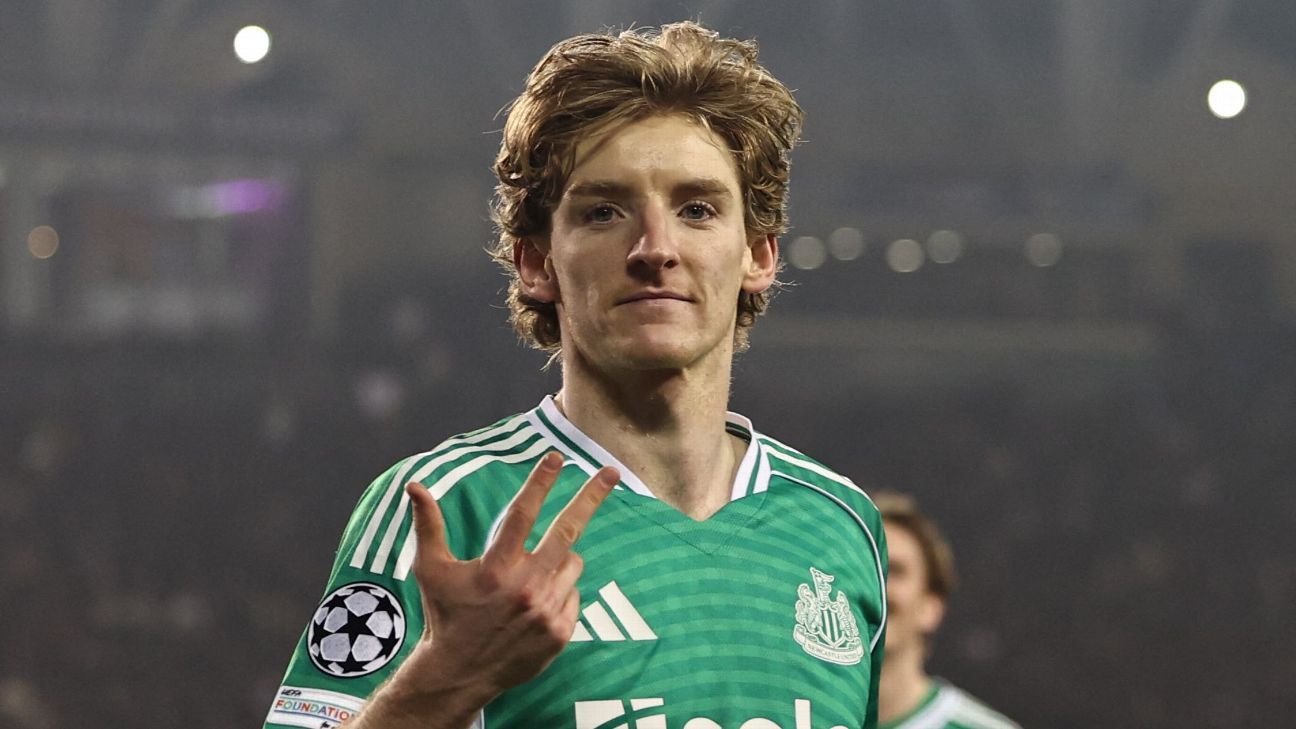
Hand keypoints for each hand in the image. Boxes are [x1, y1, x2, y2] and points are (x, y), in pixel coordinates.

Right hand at [401, 452, 617, 695]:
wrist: (460, 673)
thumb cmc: (445, 615)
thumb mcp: (431, 569)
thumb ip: (428, 525)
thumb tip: (414, 485)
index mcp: (495, 568)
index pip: (523, 514)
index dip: (540, 482)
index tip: (557, 457)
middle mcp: (525, 587)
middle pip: (567, 531)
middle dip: (591, 496)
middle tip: (611, 471)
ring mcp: (546, 611)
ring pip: (573, 563)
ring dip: (561, 558)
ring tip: (533, 575)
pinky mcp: (560, 632)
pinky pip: (574, 594)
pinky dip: (561, 590)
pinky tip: (536, 604)